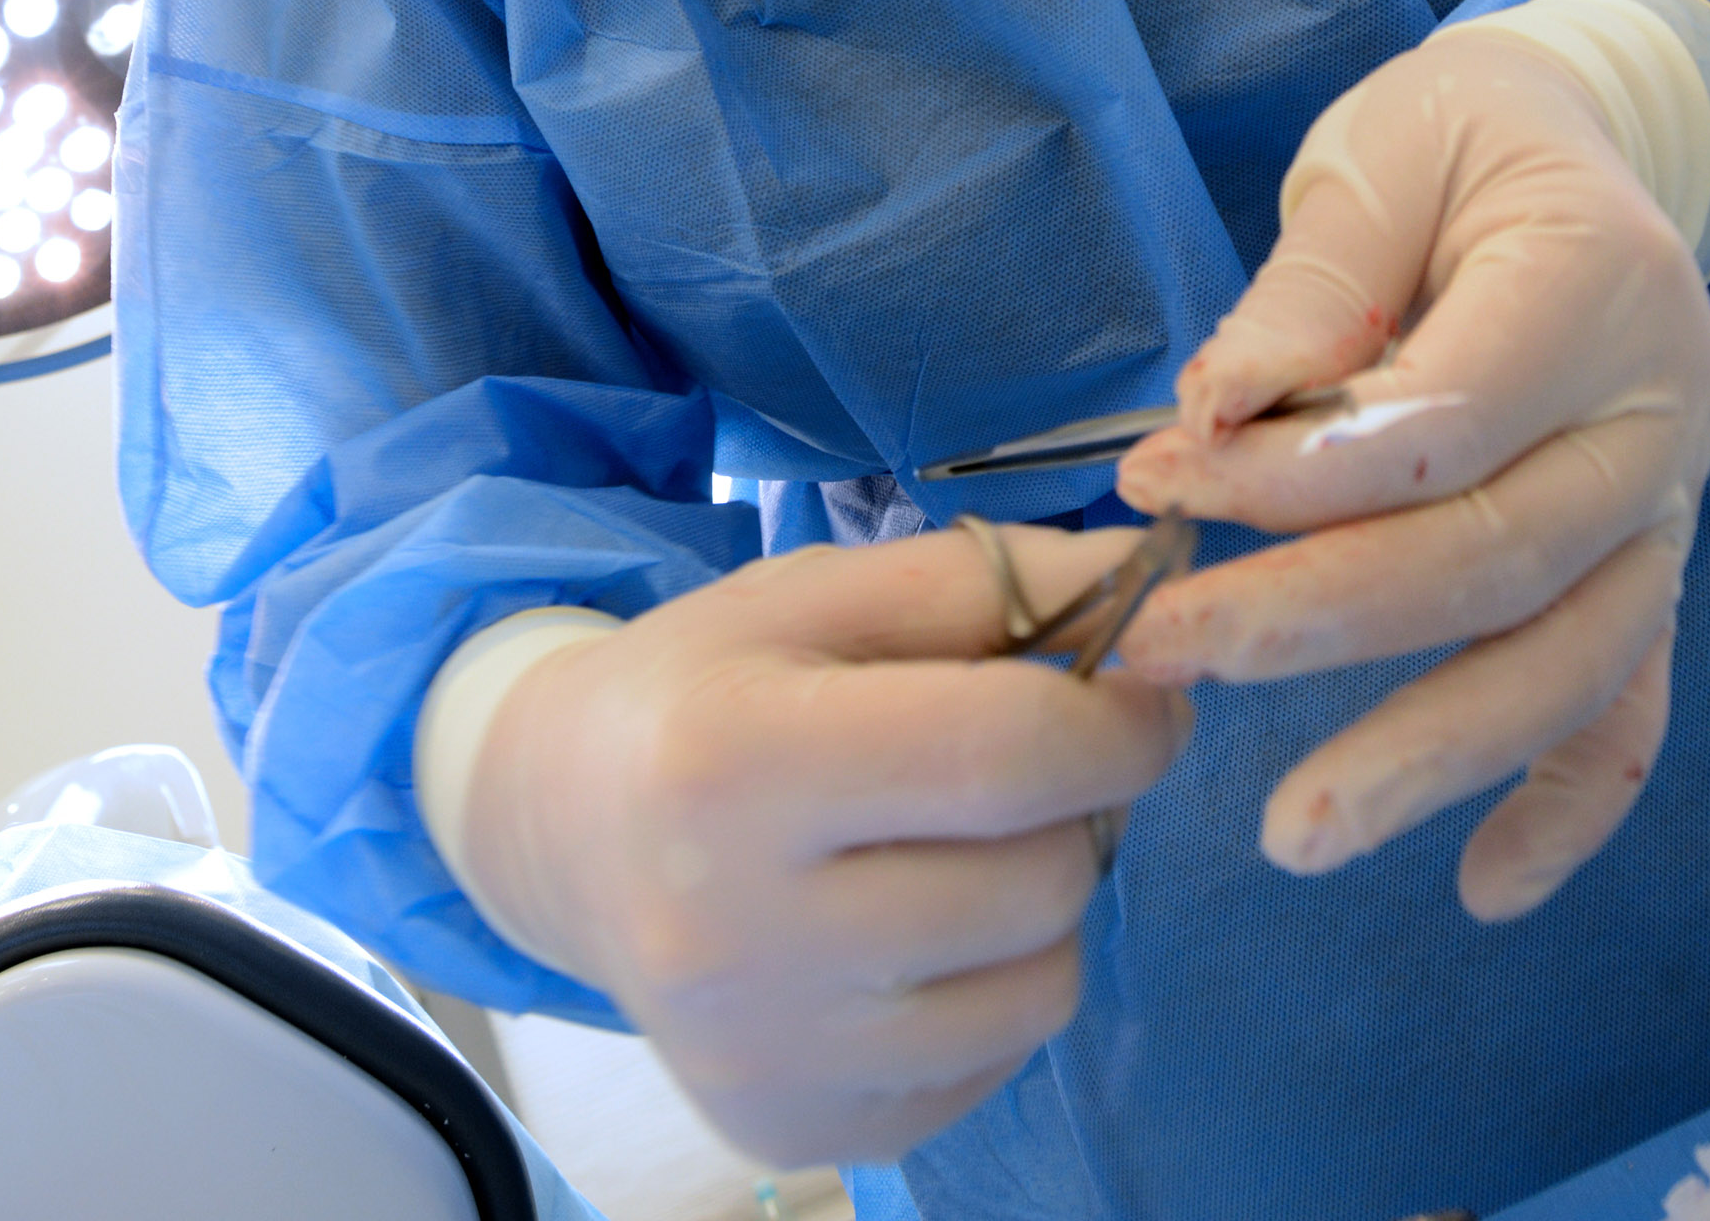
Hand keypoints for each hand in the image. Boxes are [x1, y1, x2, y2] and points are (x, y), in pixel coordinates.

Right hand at [458, 527, 1190, 1164]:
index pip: (1004, 752)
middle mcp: (738, 931)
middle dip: (1077, 806)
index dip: (1119, 719)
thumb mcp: (816, 593)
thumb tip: (1149, 589)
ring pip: (1041, 988)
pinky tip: (915, 931)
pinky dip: (991, 989)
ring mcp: (768, 1054)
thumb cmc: (704, 688)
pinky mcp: (799, 1129)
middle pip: (1039, 878)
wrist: (560, 832)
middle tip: (1026, 765)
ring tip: (961, 846)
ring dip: (1042, 903)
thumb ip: (984, 580)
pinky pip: (994, 1064)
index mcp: (734, 759)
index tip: (1149, 694)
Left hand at [1112, 24, 1709, 919]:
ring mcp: (1664, 508)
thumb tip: (1218, 411)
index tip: (1156, 480)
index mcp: (1593, 282)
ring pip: (1565, 660)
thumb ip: (1310, 291)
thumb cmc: (1449, 148)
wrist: (1564, 145)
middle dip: (1314, 619)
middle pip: (1494, 555)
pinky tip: (1482, 889)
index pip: (1447, 414)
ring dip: (1429, 754)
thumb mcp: (1377, 160)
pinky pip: (1630, 711)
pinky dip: (1568, 810)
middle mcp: (1655, 412)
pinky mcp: (1643, 571)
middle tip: (1157, 656)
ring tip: (1293, 838)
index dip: (1297, 467)